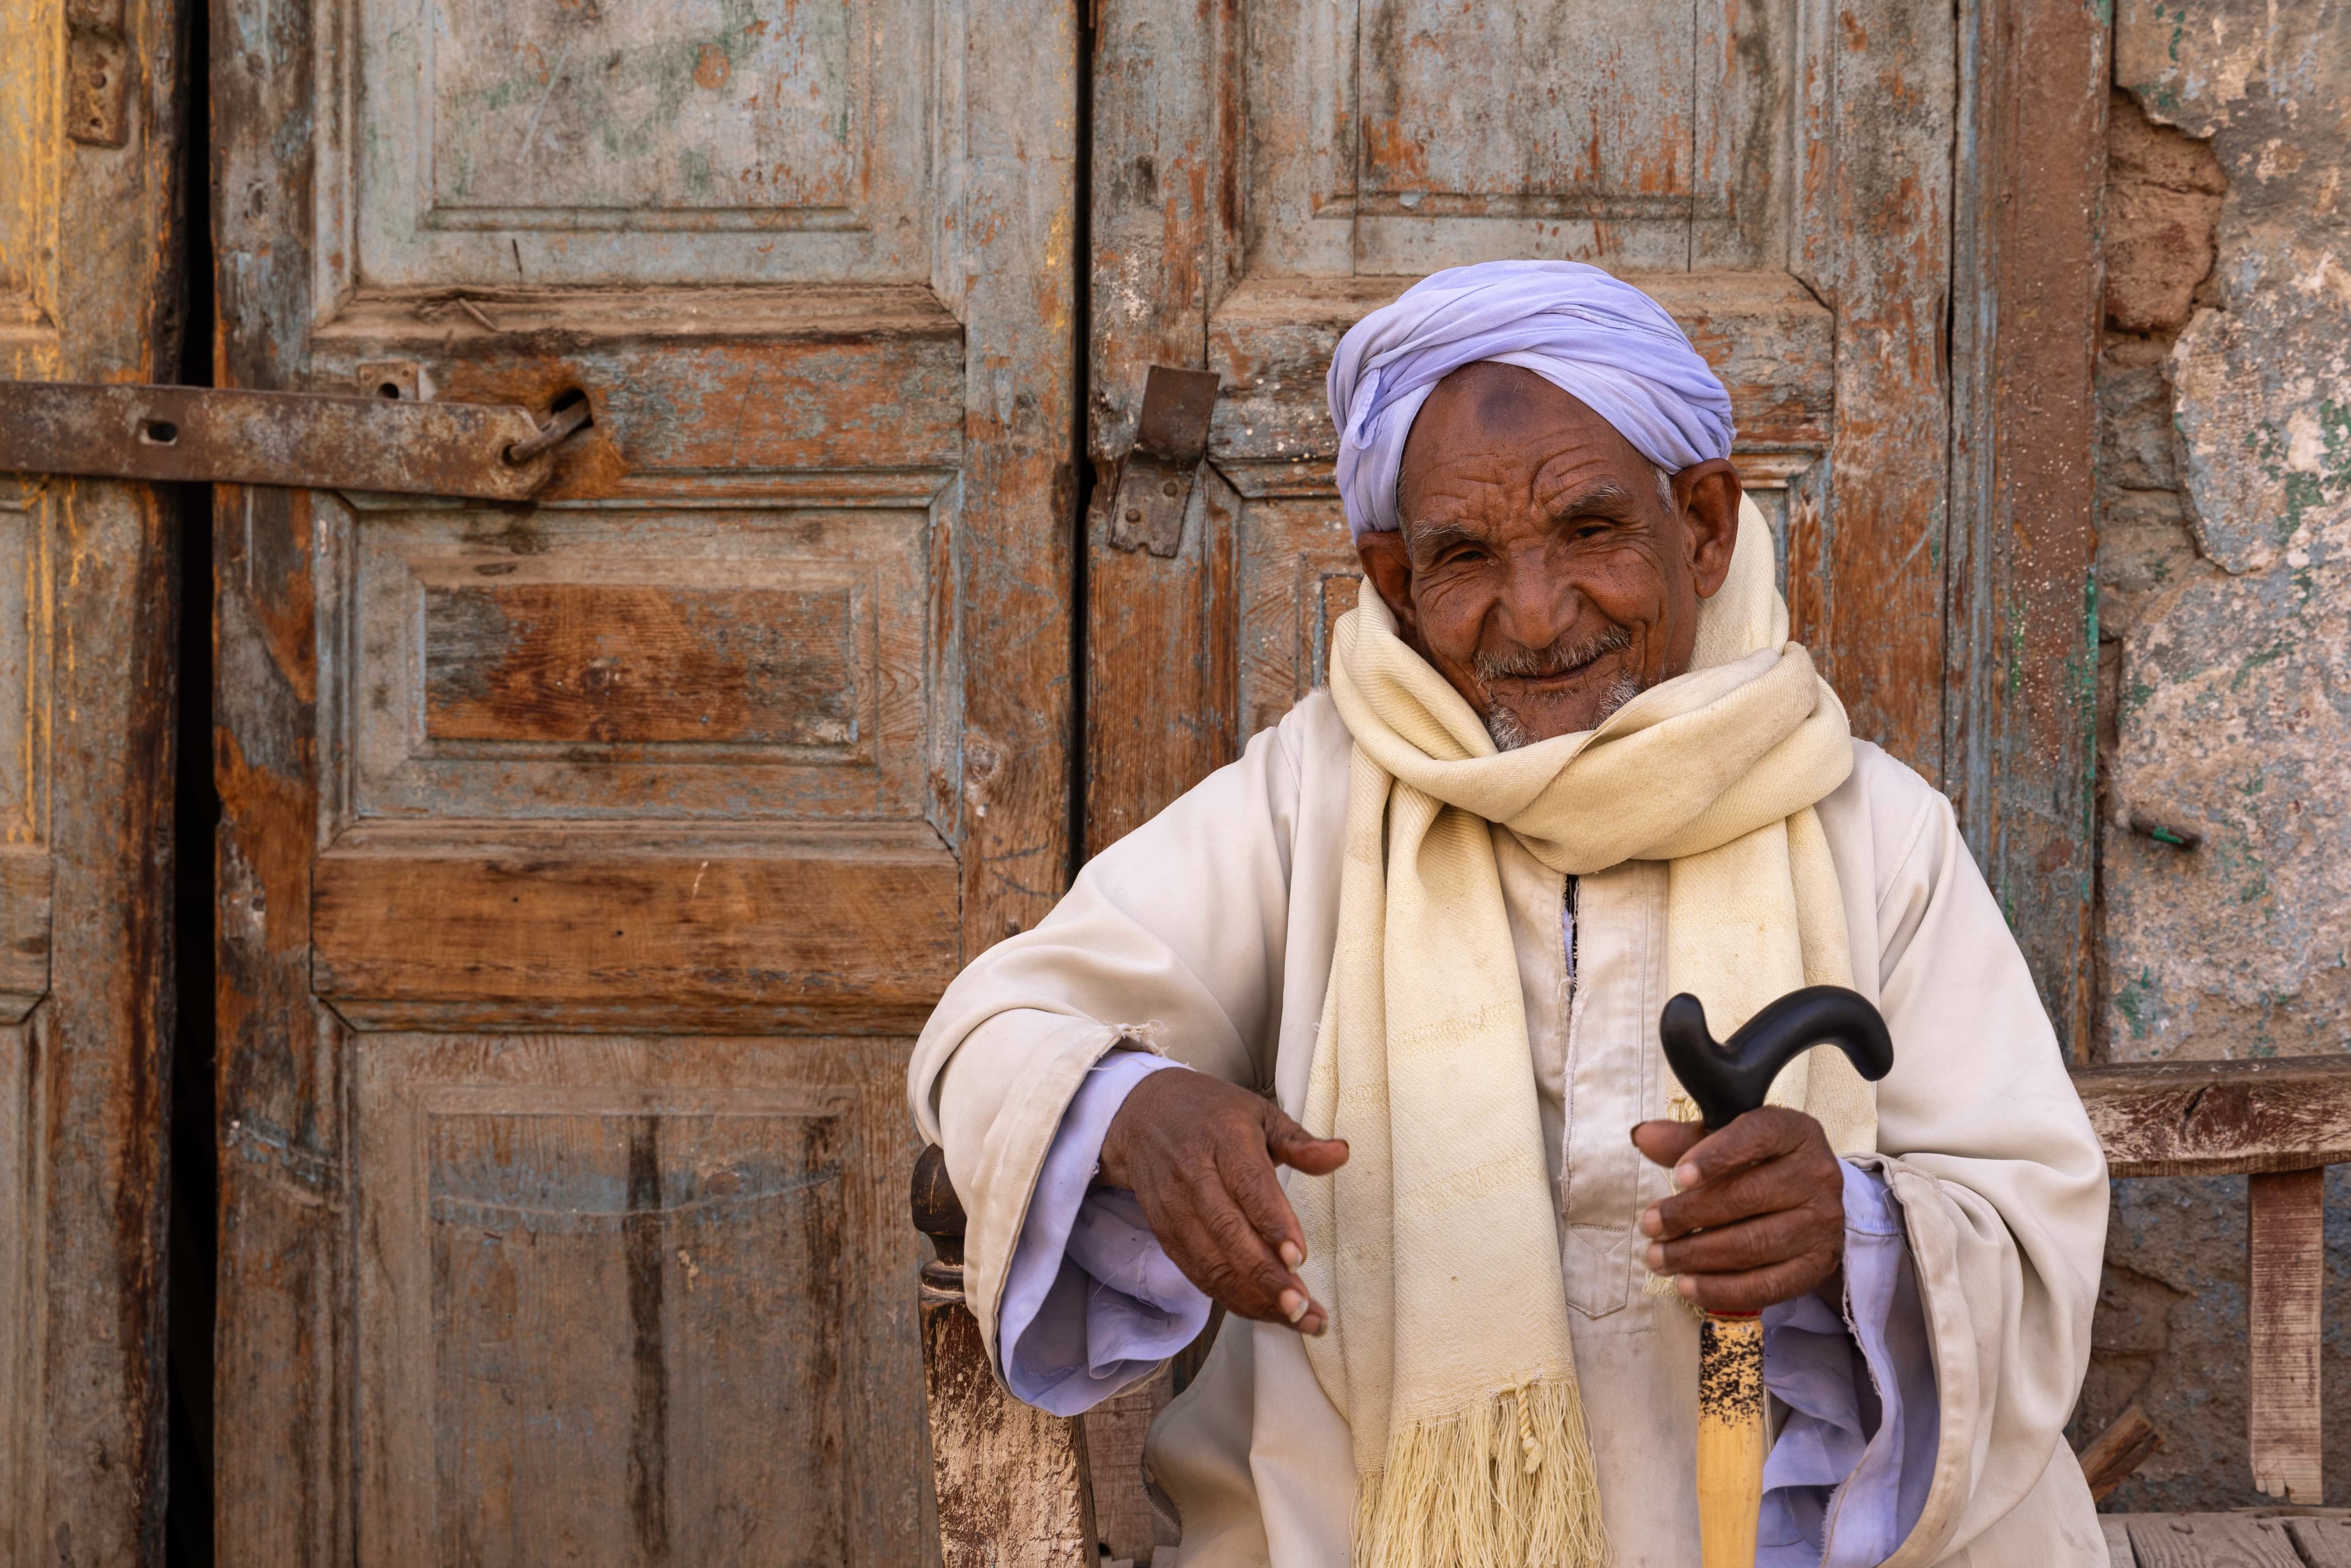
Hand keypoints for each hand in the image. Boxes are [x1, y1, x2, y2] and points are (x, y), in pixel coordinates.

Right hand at [1098, 1069, 1348, 1333]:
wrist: (1142, 1114)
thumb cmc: (1214, 1115)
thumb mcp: (1259, 1113)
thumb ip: (1299, 1141)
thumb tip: (1341, 1154)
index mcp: (1225, 1138)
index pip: (1249, 1185)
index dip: (1273, 1223)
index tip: (1299, 1257)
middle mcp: (1195, 1174)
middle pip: (1228, 1232)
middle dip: (1266, 1276)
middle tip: (1303, 1308)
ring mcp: (1175, 1206)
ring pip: (1211, 1262)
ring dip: (1252, 1298)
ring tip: (1296, 1319)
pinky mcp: (1164, 1231)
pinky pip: (1197, 1273)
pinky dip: (1230, 1298)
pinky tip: (1264, 1311)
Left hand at [1630, 1107, 1844, 1312]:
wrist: (1810, 1200)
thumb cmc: (1759, 1162)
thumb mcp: (1727, 1139)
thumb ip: (1686, 1139)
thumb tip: (1643, 1136)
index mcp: (1795, 1132)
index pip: (1757, 1137)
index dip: (1716, 1156)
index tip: (1678, 1176)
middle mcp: (1817, 1175)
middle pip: (1748, 1196)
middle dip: (1690, 1214)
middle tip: (1651, 1225)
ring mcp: (1823, 1224)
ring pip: (1754, 1244)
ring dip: (1698, 1255)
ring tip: (1659, 1257)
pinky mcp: (1817, 1266)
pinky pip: (1767, 1285)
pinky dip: (1723, 1290)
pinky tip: (1687, 1286)